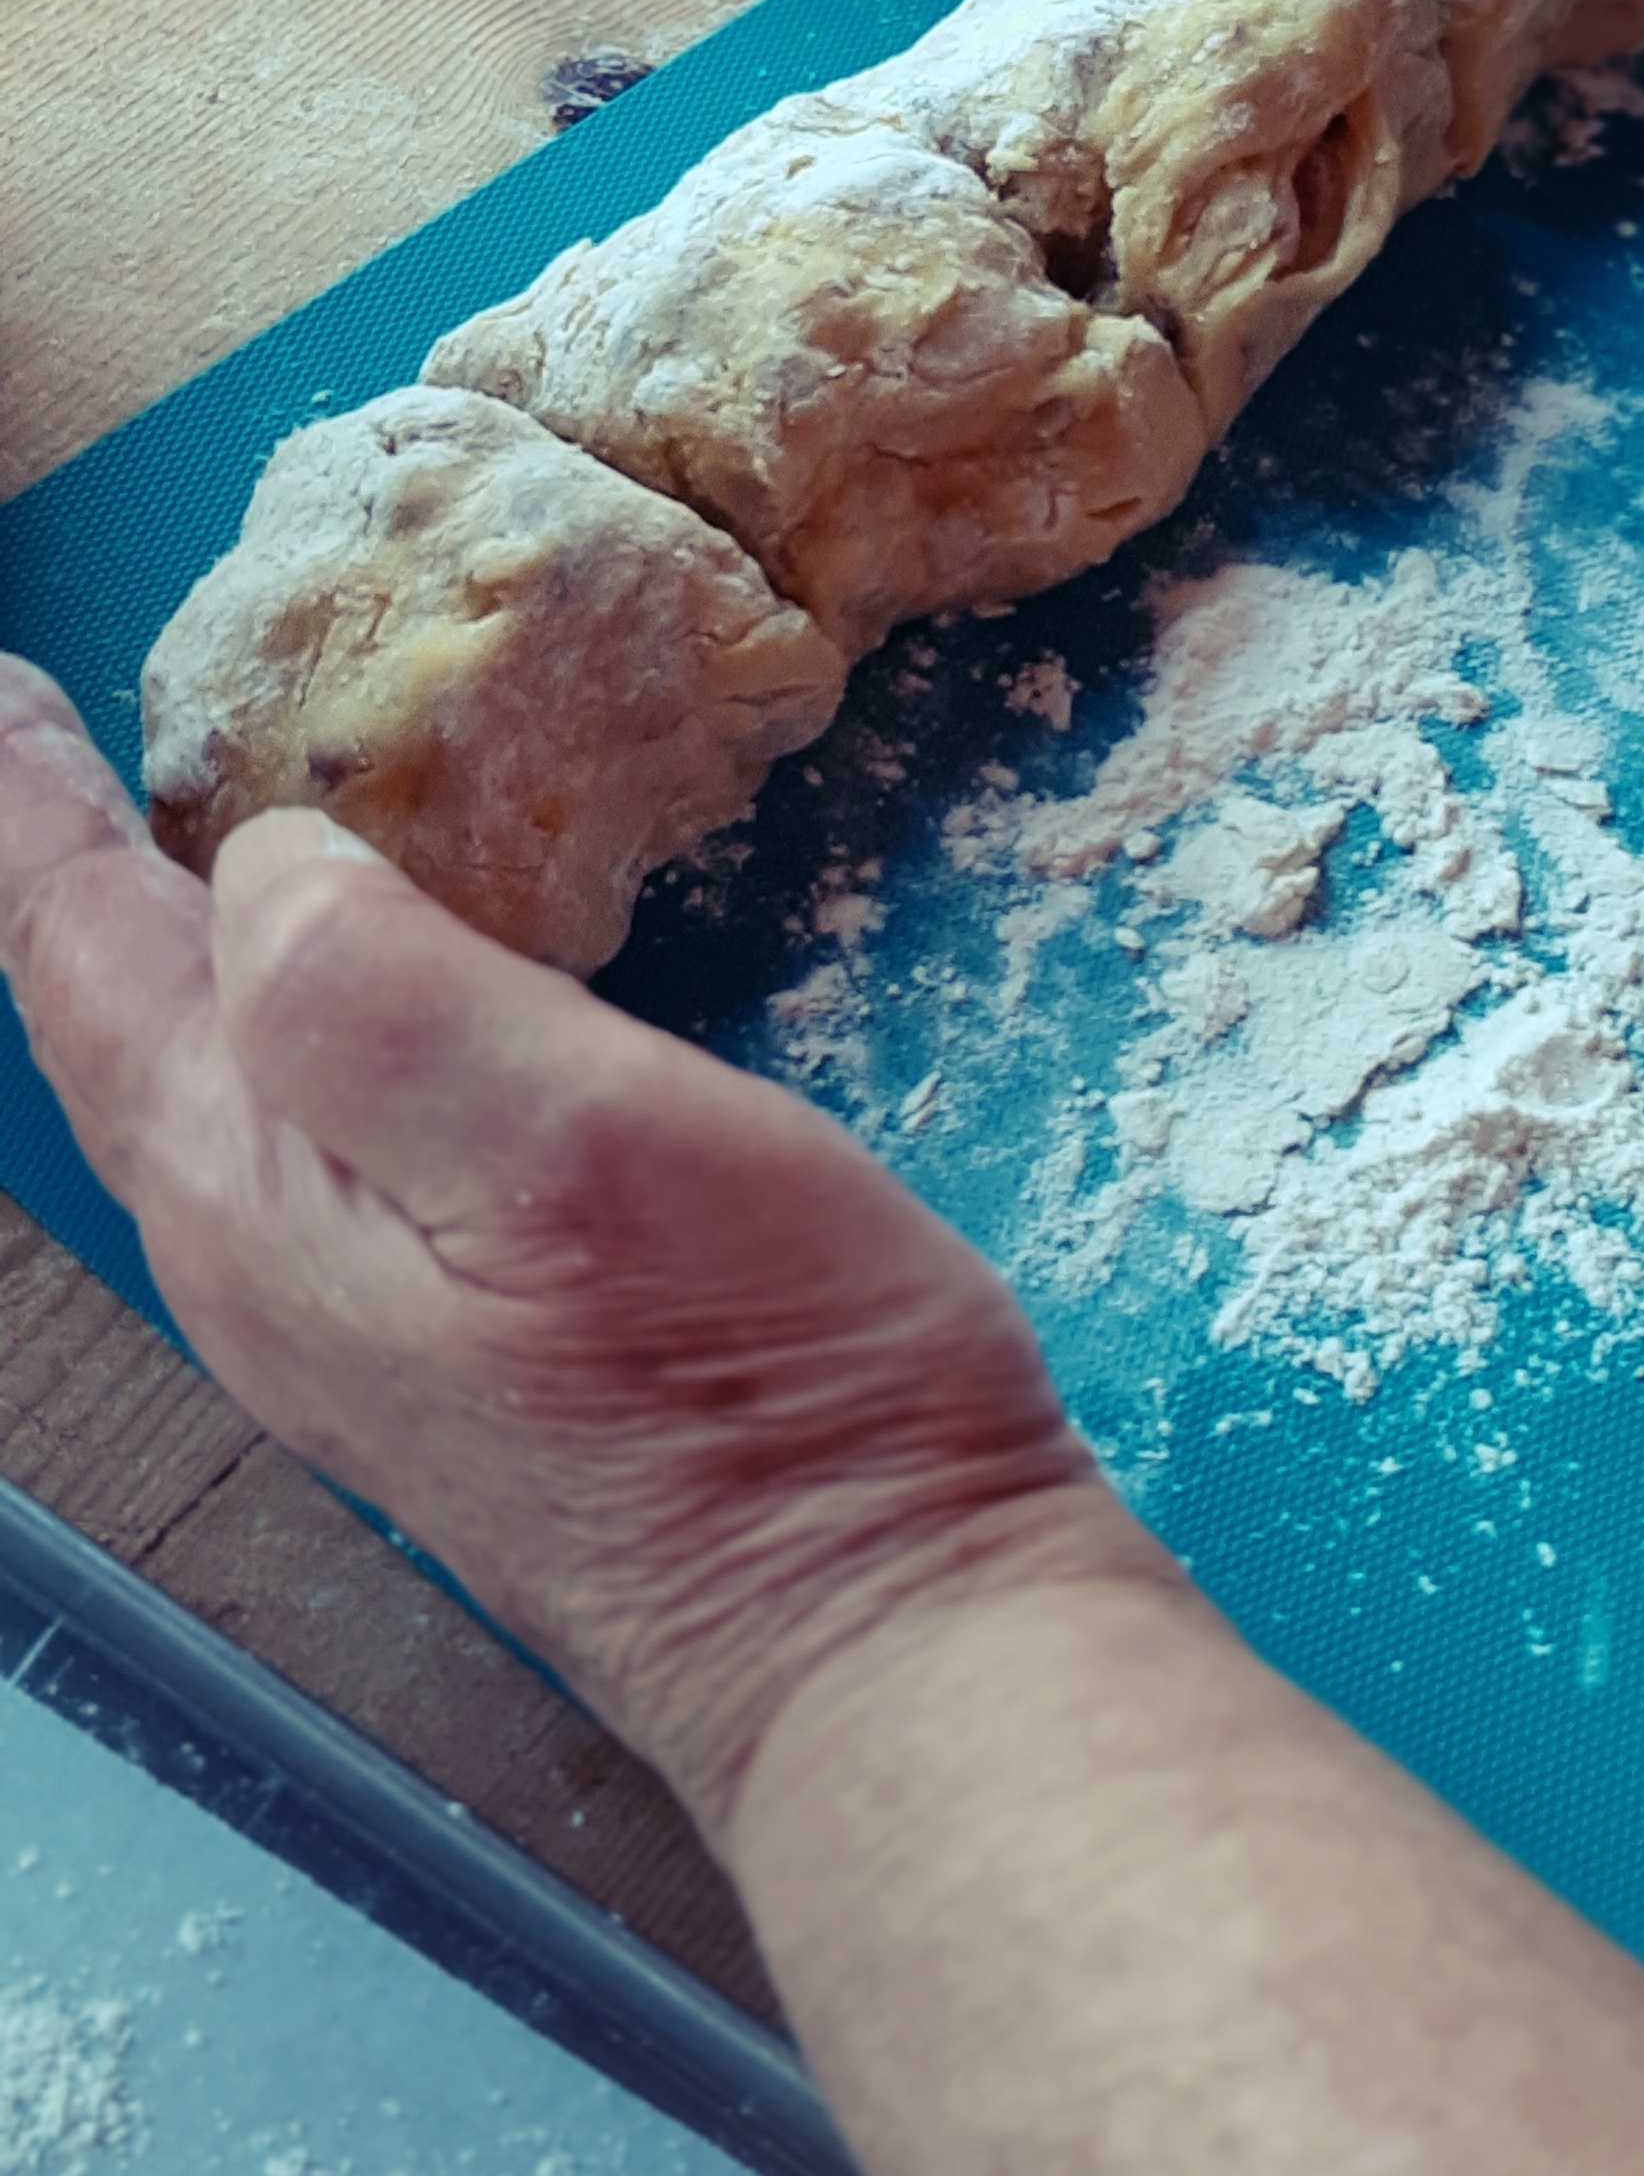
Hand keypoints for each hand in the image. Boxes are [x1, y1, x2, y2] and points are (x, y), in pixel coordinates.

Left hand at [0, 655, 1160, 1837]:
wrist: (872, 1634)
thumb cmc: (754, 1388)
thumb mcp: (576, 1146)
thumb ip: (386, 998)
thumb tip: (270, 867)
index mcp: (263, 1197)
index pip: (91, 963)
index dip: (36, 818)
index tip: (4, 694)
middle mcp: (267, 1272)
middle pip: (118, 1037)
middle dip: (74, 883)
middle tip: (55, 751)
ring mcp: (359, 1331)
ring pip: (204, 1100)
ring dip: (170, 962)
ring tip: (177, 856)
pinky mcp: (461, 1357)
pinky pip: (304, 1148)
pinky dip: (288, 1037)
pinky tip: (359, 1021)